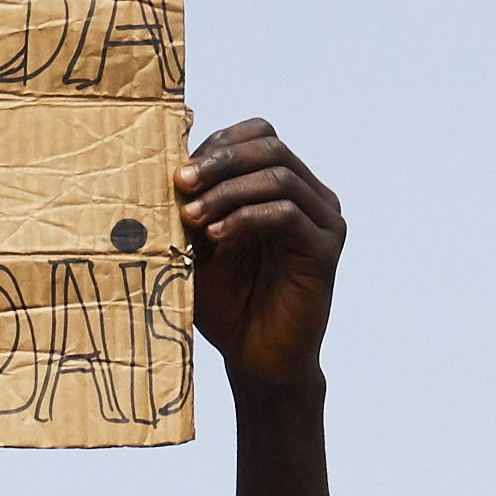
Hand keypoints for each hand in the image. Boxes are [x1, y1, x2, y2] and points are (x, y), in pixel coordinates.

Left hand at [178, 117, 342, 389]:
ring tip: (193, 215)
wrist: (255, 359)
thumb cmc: (228, 304)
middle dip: (220, 161)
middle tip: (181, 183)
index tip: (179, 171)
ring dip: (228, 191)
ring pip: (278, 177)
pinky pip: (287, 215)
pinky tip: (217, 236)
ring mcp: (323, 221)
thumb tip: (171, 164)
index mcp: (284, 186)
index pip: (260, 136)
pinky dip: (247, 217)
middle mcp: (311, 196)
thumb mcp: (201, 245)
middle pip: (270, 147)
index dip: (219, 144)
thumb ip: (196, 204)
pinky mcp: (324, 250)